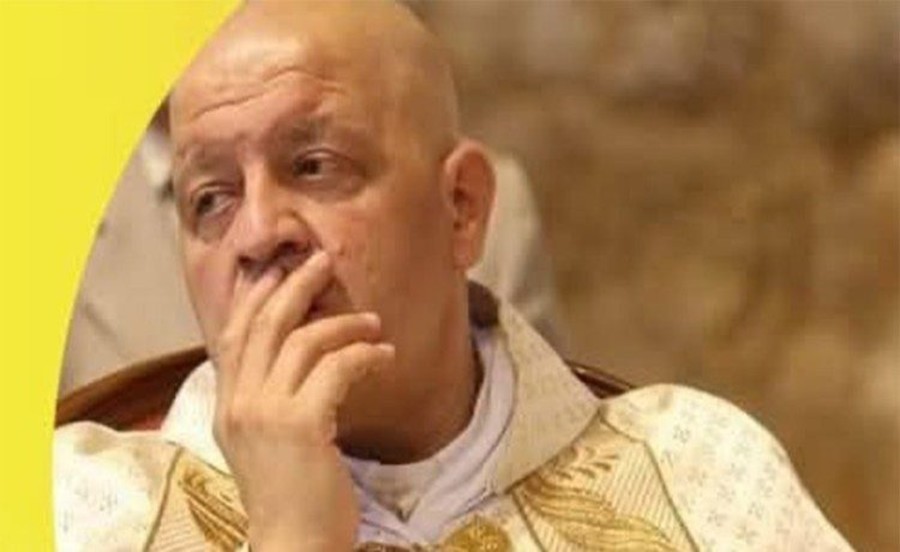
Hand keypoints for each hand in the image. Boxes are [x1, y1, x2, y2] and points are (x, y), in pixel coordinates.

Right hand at [212, 251, 393, 551]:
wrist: (294, 545)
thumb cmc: (291, 497)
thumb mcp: (266, 443)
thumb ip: (269, 400)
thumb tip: (295, 359)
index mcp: (227, 406)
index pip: (234, 334)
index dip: (256, 296)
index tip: (279, 269)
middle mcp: (239, 403)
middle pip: (265, 324)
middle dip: (296, 285)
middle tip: (324, 260)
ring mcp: (266, 412)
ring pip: (303, 339)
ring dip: (344, 323)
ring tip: (374, 323)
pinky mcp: (301, 425)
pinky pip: (336, 367)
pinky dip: (365, 354)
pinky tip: (386, 357)